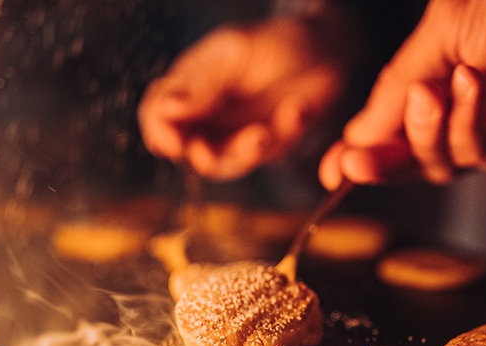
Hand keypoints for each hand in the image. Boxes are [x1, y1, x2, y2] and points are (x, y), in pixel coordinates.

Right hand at [139, 17, 345, 179]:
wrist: (330, 48)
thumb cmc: (279, 41)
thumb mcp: (236, 53)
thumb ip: (201, 85)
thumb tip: (165, 110)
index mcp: (190, 84)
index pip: (156, 113)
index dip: (158, 131)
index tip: (172, 142)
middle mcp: (207, 113)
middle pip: (184, 149)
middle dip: (199, 155)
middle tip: (210, 152)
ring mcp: (234, 133)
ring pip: (220, 163)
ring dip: (240, 154)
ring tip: (263, 134)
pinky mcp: (264, 146)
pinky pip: (262, 157)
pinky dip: (279, 137)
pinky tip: (296, 112)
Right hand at [318, 0, 485, 187]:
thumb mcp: (444, 29)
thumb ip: (396, 85)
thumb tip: (357, 137)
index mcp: (442, 61)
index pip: (389, 113)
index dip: (360, 143)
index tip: (333, 167)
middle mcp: (464, 99)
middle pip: (405, 149)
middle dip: (377, 157)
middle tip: (352, 164)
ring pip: (433, 161)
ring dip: (423, 133)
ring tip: (432, 95)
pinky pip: (471, 157)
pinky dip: (464, 127)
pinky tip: (473, 91)